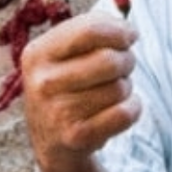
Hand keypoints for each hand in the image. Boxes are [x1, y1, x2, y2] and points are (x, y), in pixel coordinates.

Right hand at [21, 10, 140, 171]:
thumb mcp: (64, 54)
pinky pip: (125, 113)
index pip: (89, 30)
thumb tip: (128, 29)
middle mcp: (43, 82)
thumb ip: (92, 30)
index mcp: (38, 53)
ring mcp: (57, 112)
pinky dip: (133, 108)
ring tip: (112, 91)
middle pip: (110, 60)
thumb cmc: (67, 86)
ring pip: (119, 88)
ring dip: (126, 87)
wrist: (52, 142)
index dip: (119, 30)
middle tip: (124, 65)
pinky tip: (121, 108)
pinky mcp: (76, 136)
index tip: (130, 35)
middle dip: (127, 60)